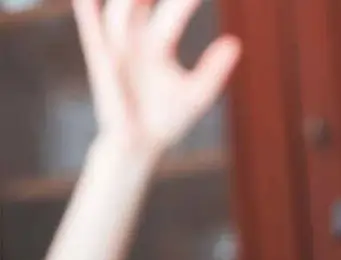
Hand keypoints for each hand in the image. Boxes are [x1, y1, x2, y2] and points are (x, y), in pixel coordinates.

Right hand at [74, 0, 240, 160]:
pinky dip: (87, 15)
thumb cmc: (166, 118)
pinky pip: (92, 35)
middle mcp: (135, 39)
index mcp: (158, 42)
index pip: (174, 8)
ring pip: (120, 10)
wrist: (140, 146)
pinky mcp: (102, 64)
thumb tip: (235, 42)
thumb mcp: (197, 93)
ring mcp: (117, 49)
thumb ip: (214, 68)